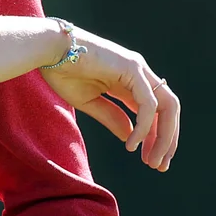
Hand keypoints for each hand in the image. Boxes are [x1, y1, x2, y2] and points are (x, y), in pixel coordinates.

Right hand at [40, 25, 179, 171]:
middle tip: (159, 166)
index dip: (156, 138)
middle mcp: (140, 74)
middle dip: (167, 140)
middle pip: (168, 110)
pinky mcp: (132, 68)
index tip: (151, 161)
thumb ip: (112, 117)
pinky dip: (144, 126)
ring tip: (152, 160)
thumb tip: (130, 137)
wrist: (47, 48)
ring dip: (164, 136)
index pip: (155, 113)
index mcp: (130, 81)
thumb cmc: (61, 71)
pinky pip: (148, 104)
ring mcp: (138, 69)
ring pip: (167, 106)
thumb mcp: (88, 101)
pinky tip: (132, 144)